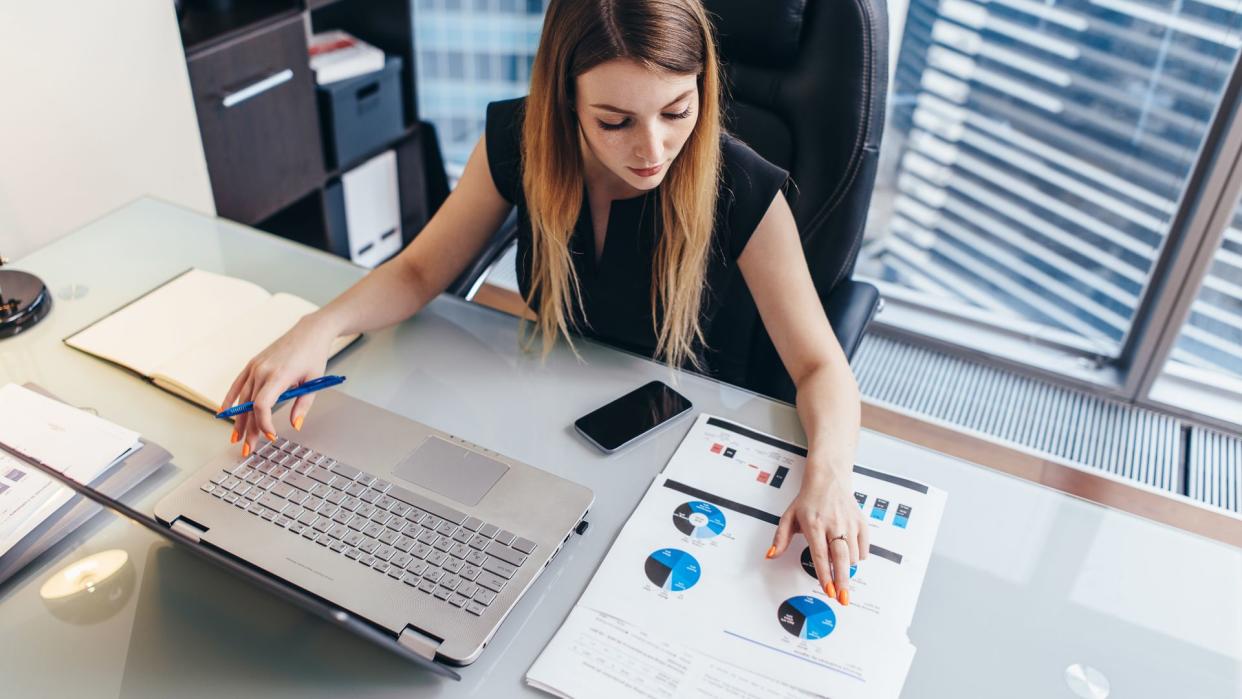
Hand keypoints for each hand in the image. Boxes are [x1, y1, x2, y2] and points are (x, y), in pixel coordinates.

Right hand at [220, 313, 337, 454]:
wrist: (309, 332)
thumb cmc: (314, 356)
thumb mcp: (313, 382)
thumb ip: (302, 405)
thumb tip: (295, 425)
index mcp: (279, 375)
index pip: (263, 405)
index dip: (263, 423)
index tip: (271, 436)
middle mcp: (262, 371)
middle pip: (251, 406)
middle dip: (249, 430)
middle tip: (247, 449)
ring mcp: (255, 367)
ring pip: (242, 398)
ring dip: (238, 420)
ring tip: (236, 438)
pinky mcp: (252, 364)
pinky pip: (237, 384)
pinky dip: (230, 399)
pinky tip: (224, 412)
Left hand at [766, 468, 868, 604]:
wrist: (828, 479)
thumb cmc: (808, 500)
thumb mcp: (789, 517)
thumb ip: (780, 538)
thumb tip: (771, 555)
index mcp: (814, 524)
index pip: (820, 555)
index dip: (825, 575)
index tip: (828, 591)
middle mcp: (834, 524)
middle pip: (841, 558)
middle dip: (842, 581)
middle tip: (842, 598)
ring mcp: (849, 523)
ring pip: (852, 556)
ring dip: (846, 567)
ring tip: (839, 567)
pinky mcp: (861, 522)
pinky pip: (864, 548)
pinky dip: (857, 557)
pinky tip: (849, 555)